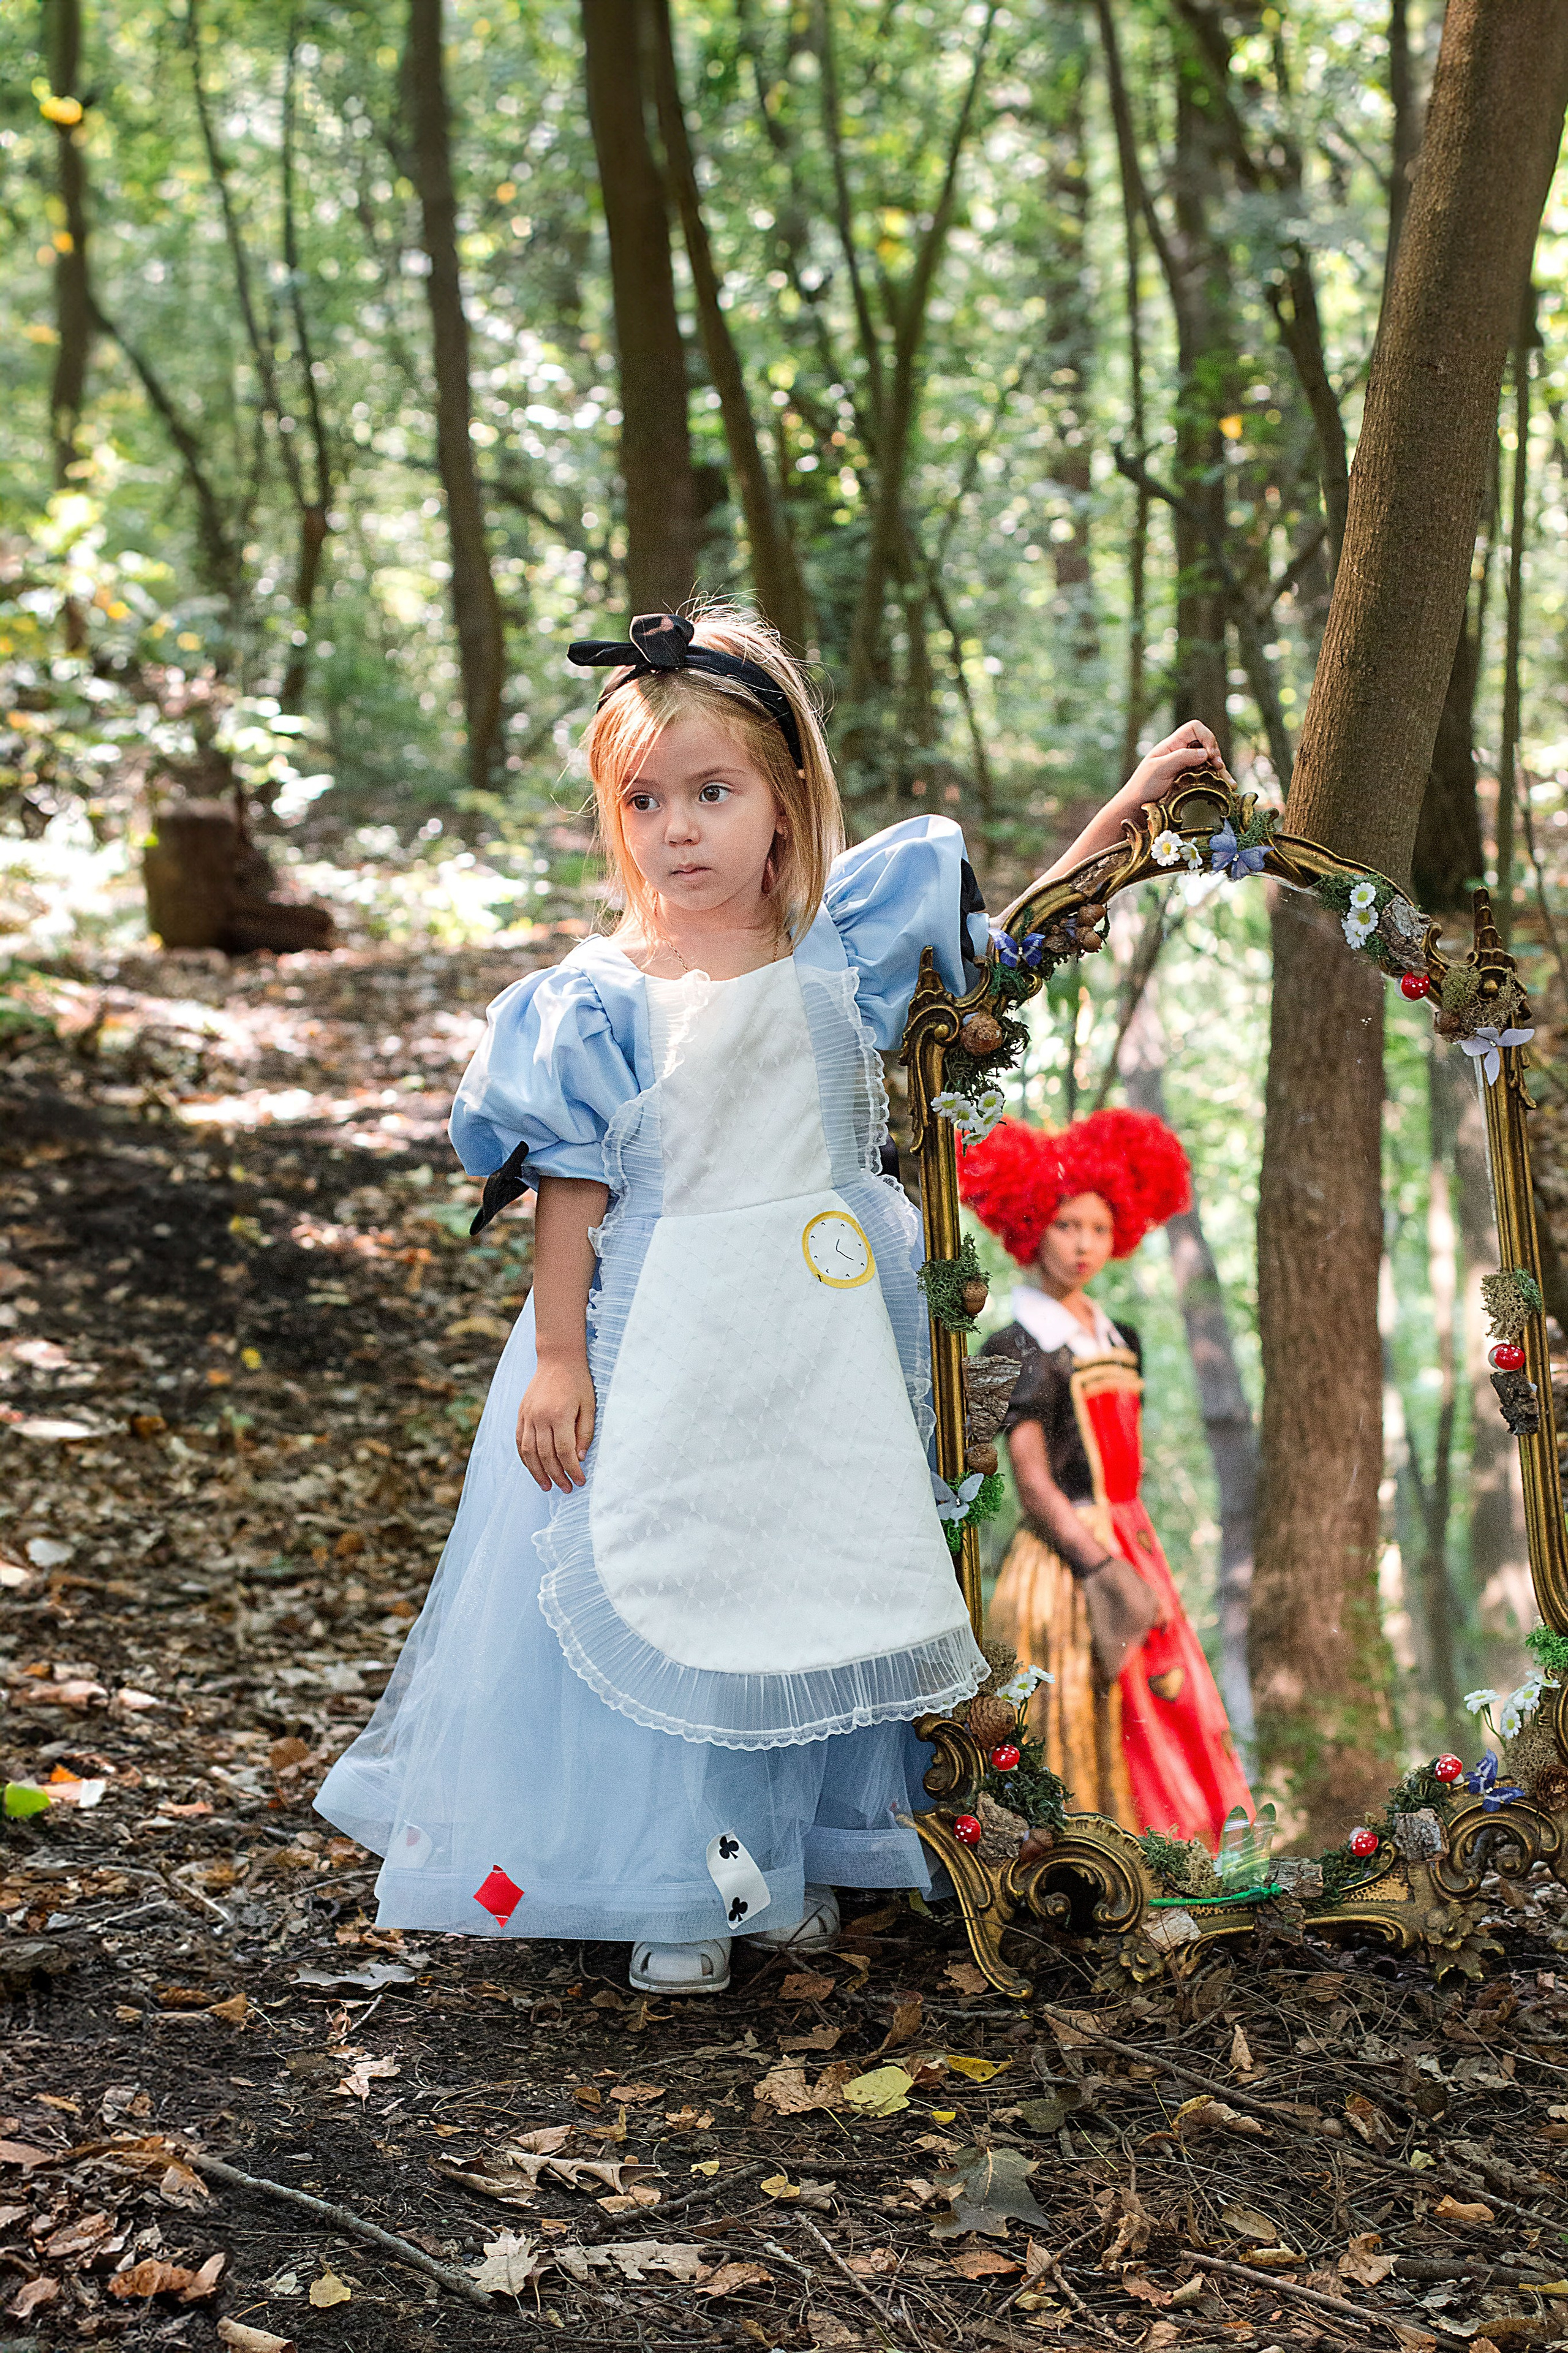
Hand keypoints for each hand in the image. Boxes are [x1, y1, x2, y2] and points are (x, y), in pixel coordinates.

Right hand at [517, 1354, 596, 1491]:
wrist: (557, 1358)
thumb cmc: (578, 1382)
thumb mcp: (589, 1406)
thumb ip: (585, 1433)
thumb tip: (579, 1458)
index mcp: (559, 1415)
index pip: (564, 1452)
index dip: (572, 1470)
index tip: (580, 1482)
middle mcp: (540, 1417)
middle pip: (545, 1456)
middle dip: (556, 1476)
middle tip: (566, 1489)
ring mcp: (527, 1416)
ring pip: (528, 1452)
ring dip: (538, 1472)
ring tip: (547, 1486)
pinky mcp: (521, 1414)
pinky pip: (519, 1441)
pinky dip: (525, 1458)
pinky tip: (533, 1468)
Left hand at [1120, 719, 1229, 813]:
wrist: (1136, 806)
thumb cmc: (1143, 785)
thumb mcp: (1159, 768)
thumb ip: (1181, 758)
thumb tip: (1205, 753)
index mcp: (1172, 745)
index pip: (1194, 728)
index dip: (1206, 737)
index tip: (1209, 755)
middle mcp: (1181, 752)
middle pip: (1207, 744)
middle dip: (1216, 754)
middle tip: (1218, 768)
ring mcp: (1187, 766)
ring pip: (1210, 761)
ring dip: (1222, 770)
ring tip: (1230, 784)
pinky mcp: (1190, 779)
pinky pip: (1208, 775)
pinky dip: (1218, 779)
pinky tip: (1228, 787)